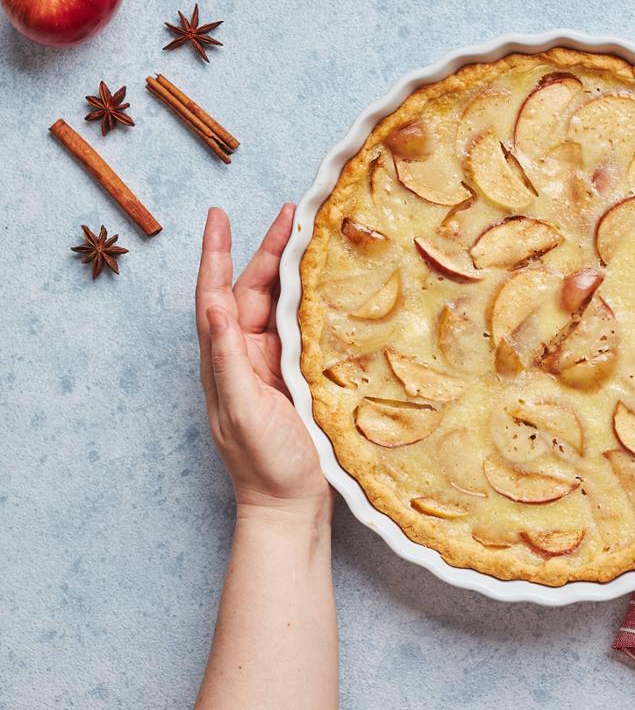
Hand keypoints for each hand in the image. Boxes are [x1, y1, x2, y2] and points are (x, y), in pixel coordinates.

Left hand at [196, 205, 331, 518]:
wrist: (291, 505)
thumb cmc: (263, 465)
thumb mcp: (240, 412)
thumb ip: (226, 360)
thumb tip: (214, 306)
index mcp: (226, 359)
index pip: (216, 295)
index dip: (218, 254)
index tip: (218, 215)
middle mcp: (248, 354)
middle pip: (256, 290)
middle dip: (271, 250)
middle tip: (295, 214)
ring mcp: (277, 364)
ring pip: (284, 305)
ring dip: (296, 271)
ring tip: (315, 238)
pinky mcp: (303, 375)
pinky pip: (307, 328)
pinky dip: (317, 302)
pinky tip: (335, 286)